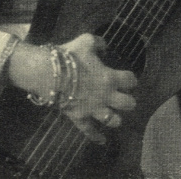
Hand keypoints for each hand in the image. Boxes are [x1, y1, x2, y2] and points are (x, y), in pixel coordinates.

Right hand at [8, 33, 136, 143]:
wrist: (49, 73)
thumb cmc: (69, 56)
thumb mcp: (86, 41)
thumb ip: (99, 42)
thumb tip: (105, 46)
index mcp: (109, 77)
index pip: (129, 80)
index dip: (131, 79)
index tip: (129, 79)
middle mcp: (105, 96)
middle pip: (127, 104)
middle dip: (129, 101)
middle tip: (126, 97)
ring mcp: (93, 109)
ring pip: (113, 120)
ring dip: (116, 118)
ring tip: (116, 115)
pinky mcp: (80, 117)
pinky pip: (89, 130)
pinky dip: (96, 136)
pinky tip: (102, 140)